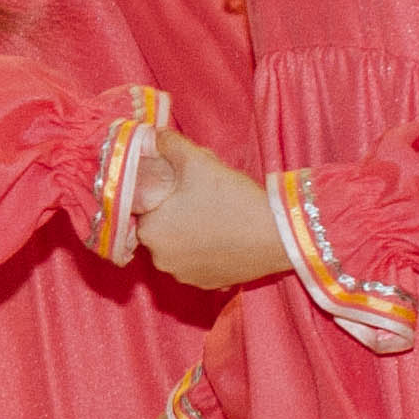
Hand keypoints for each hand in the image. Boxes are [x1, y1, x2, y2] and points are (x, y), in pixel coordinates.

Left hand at [136, 135, 290, 292]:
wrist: (277, 235)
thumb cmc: (232, 198)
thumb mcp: (197, 160)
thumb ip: (169, 144)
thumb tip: (153, 135)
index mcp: (149, 231)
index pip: (140, 207)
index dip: (158, 192)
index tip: (177, 184)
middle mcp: (160, 259)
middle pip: (157, 227)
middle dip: (172, 212)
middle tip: (197, 196)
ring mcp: (183, 276)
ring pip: (176, 246)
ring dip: (186, 232)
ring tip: (212, 214)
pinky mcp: (206, 284)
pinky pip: (195, 262)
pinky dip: (203, 250)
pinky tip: (221, 235)